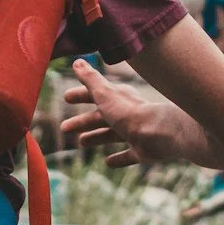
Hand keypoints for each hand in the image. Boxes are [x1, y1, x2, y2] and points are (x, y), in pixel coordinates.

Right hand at [61, 60, 189, 168]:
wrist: (159, 133)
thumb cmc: (129, 112)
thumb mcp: (105, 94)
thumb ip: (91, 79)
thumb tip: (77, 62)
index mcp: (117, 99)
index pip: (95, 94)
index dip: (80, 95)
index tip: (65, 97)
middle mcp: (126, 114)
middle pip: (101, 117)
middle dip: (83, 121)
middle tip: (65, 127)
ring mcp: (134, 133)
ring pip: (112, 135)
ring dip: (97, 137)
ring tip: (81, 142)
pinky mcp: (141, 151)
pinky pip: (128, 155)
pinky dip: (119, 158)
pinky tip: (109, 162)